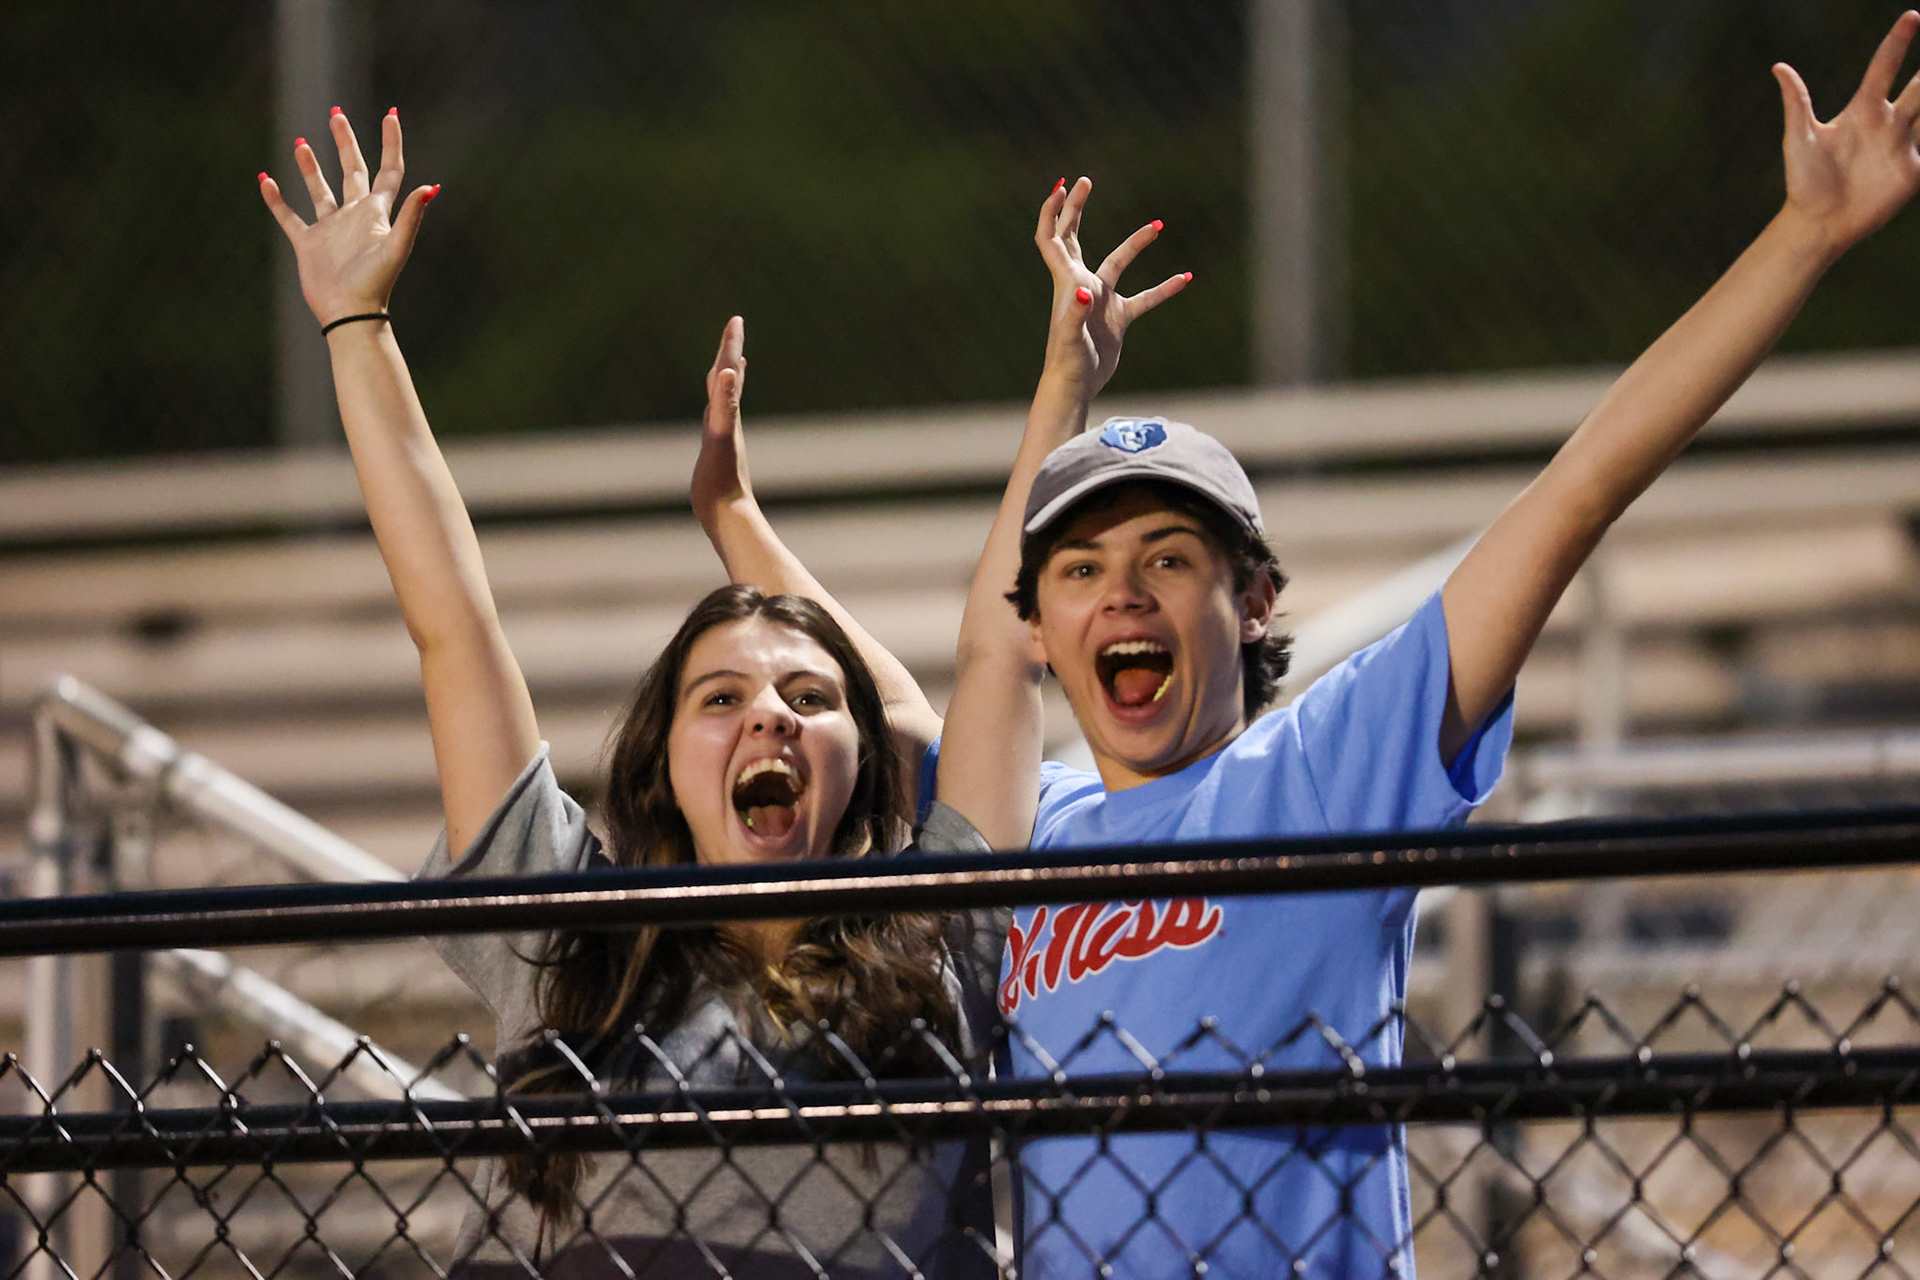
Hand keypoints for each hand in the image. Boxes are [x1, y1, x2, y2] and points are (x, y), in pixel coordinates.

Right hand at [258, 108, 437, 327]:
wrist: (349, 314)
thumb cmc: (376, 283)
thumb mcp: (396, 246)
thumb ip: (411, 216)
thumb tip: (431, 187)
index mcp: (377, 213)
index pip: (388, 171)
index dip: (392, 143)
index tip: (391, 115)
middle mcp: (355, 216)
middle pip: (352, 170)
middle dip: (345, 142)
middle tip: (335, 114)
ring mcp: (330, 229)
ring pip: (320, 190)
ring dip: (310, 167)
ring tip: (300, 141)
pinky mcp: (308, 244)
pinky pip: (289, 216)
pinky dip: (276, 199)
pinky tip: (265, 180)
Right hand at [692, 315, 753, 530]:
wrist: (728, 515)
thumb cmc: (722, 480)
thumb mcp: (721, 436)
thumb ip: (727, 403)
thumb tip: (733, 370)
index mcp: (727, 413)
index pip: (729, 370)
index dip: (731, 344)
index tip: (736, 318)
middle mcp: (727, 419)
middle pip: (728, 377)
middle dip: (729, 350)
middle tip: (734, 326)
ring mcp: (723, 434)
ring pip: (724, 398)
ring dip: (726, 376)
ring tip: (730, 361)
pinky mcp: (716, 451)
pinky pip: (718, 421)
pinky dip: (720, 408)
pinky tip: (719, 409)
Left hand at [1035, 176, 1188, 395]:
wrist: (1076, 388)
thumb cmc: (1066, 364)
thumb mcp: (1069, 339)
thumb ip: (1074, 314)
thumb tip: (1086, 291)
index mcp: (1066, 282)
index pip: (1053, 238)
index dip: (1053, 212)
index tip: (1063, 186)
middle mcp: (1080, 284)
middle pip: (1074, 237)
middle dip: (1077, 208)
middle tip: (1086, 180)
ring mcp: (1100, 300)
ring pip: (1118, 262)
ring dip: (1136, 244)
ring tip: (1159, 225)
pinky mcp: (1117, 318)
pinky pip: (1144, 299)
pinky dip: (1163, 289)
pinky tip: (1185, 279)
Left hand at [1775, 11, 1919, 256]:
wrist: (1817, 223)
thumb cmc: (1804, 182)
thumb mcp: (1799, 139)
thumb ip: (1796, 102)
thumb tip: (1778, 67)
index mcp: (1861, 110)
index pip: (1884, 68)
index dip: (1897, 42)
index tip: (1912, 16)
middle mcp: (1887, 123)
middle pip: (1919, 88)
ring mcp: (1902, 145)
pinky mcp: (1913, 170)